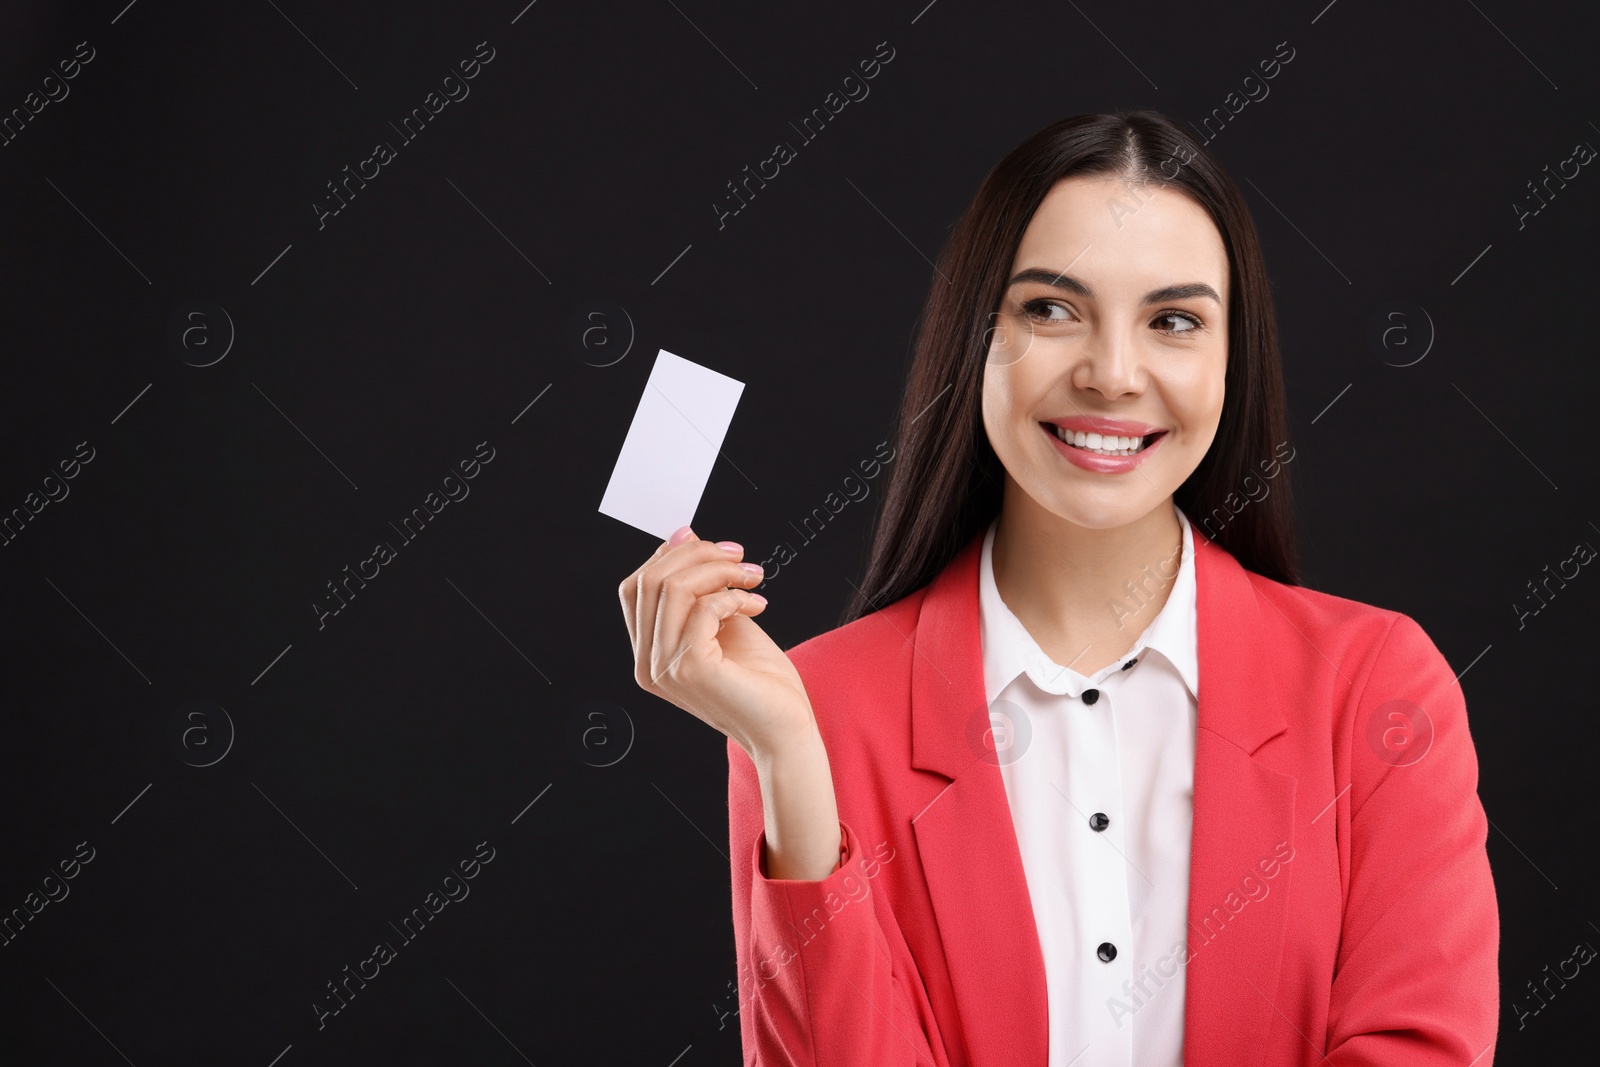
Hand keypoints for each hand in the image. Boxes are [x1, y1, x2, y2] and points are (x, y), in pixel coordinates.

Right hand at [619, 526, 815, 757]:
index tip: (706, 540)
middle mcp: (648, 663)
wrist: (786, 729)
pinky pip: (702, 608)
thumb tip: (687, 537)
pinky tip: (755, 606)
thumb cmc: (760, 681)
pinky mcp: (690, 668)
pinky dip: (731, 596)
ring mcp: (664, 668)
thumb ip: (701, 589)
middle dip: (697, 554)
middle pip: (649, 580)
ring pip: (673, 587)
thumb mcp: (723, 622)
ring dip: (719, 570)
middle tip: (738, 557)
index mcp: (649, 653)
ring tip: (751, 578)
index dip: (667, 555)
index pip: (635, 587)